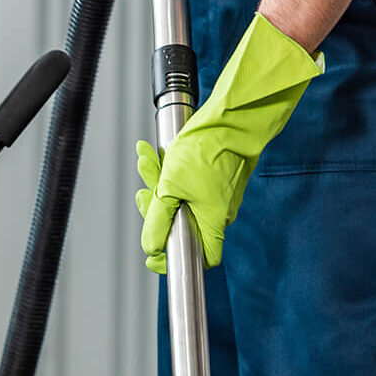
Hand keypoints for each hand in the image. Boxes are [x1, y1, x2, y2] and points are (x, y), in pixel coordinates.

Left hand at [133, 14, 322, 273]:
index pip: (198, 258)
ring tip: (146, 162)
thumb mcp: (170, 186)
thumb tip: (151, 247)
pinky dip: (166, 171)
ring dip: (156, 183)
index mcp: (211, 223)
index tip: (153, 254)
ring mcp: (214, 196)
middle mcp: (216, 214)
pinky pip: (182, 183)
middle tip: (145, 195)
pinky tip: (153, 155)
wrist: (230, 116)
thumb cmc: (207, 149)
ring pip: (177, 200)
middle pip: (179, 227)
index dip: (172, 259)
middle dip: (155, 210)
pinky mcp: (209, 179)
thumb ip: (158, 220)